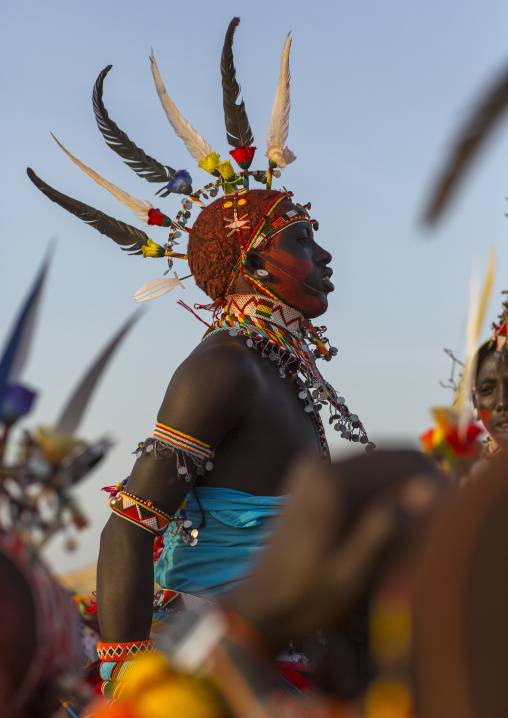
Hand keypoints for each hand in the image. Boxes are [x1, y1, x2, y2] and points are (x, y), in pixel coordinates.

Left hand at [227, 450, 443, 651]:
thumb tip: (427, 488)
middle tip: (430, 505)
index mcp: (330, 483)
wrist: (261, 601)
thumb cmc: (307, 595)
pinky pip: (352, 469)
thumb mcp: (353, 571)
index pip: (394, 462)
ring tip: (411, 508)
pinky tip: (384, 507)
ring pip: (368, 460)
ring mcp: (309, 468)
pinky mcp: (307, 477)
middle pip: (381, 455)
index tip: (442, 499)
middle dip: (411, 474)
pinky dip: (374, 482)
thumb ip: (387, 527)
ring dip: (394, 477)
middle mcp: (318, 465)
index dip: (425, 476)